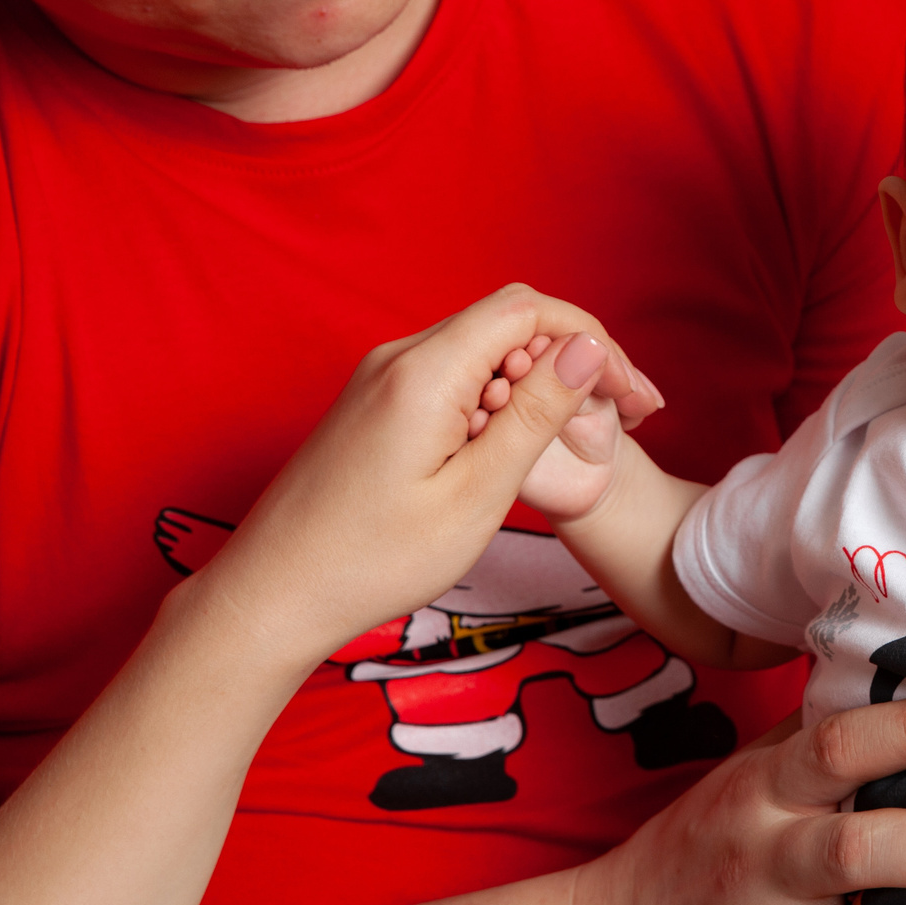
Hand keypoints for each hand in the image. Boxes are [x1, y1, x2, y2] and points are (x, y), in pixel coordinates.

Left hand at [197, 285, 630, 659]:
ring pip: (483, 348)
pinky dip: (498, 398)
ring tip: (572, 439)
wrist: (272, 594)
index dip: (593, 341)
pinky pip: (452, 375)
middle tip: (623, 417)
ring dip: (537, 380)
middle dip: (573, 357)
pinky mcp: (374, 403)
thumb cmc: (373, 559)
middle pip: (510, 320)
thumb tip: (587, 348)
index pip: (531, 310)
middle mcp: (398, 358)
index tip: (633, 398)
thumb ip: (535, 414)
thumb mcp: (477, 494)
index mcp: (424, 373)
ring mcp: (381, 378)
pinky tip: (512, 449)